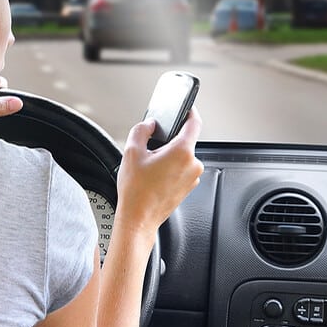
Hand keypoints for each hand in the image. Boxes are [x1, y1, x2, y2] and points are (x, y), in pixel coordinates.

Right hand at [115, 106, 203, 237]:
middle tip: (151, 150)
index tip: (186, 108)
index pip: (194, 123)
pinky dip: (171, 169)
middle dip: (168, 142)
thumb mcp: (131, 152)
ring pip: (182, 157)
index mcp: (182, 152)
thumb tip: (149, 125)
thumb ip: (141, 129)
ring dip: (169, 157)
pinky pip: (182, 170)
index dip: (190, 111)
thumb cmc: (136, 191)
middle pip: (184, 142)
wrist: (138, 219)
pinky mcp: (188, 187)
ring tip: (150, 168)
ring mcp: (193, 178)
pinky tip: (155, 178)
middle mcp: (193, 164)